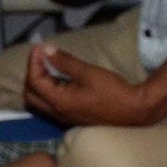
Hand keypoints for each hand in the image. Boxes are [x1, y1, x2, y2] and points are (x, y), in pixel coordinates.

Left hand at [22, 43, 158, 126]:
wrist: (136, 111)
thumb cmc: (114, 92)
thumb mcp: (89, 73)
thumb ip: (65, 62)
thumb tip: (46, 49)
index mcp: (59, 101)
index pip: (34, 80)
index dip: (33, 61)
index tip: (40, 47)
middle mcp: (57, 112)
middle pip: (30, 95)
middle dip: (31, 74)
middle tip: (40, 59)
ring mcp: (64, 118)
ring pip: (39, 103)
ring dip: (39, 84)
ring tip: (50, 69)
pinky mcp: (73, 118)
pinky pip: (51, 106)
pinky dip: (49, 92)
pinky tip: (62, 82)